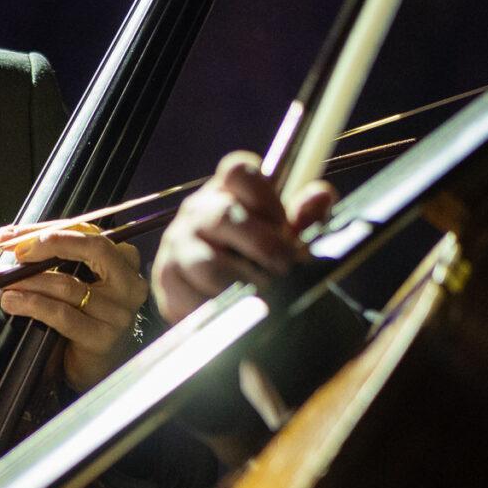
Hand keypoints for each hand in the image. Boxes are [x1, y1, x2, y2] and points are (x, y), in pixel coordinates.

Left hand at [0, 215, 148, 390]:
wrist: (95, 367)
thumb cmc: (82, 318)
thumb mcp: (72, 280)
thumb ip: (51, 258)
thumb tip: (9, 239)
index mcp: (123, 260)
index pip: (87, 232)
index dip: (47, 229)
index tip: (11, 235)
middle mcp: (128, 282)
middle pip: (92, 248)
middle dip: (47, 244)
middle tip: (14, 251)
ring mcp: (119, 311)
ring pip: (68, 285)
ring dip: (28, 280)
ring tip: (1, 282)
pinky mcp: (103, 337)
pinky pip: (62, 315)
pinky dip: (33, 305)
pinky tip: (12, 302)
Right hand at [151, 152, 336, 324]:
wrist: (233, 301)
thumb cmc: (263, 257)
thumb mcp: (291, 233)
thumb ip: (308, 215)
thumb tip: (320, 197)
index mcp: (228, 190)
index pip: (238, 172)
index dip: (265, 196)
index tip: (284, 224)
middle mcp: (197, 212)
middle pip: (224, 216)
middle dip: (264, 247)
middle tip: (286, 270)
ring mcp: (177, 246)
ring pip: (210, 265)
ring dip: (246, 285)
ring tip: (269, 300)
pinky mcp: (168, 282)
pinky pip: (194, 298)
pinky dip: (224, 311)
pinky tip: (242, 316)